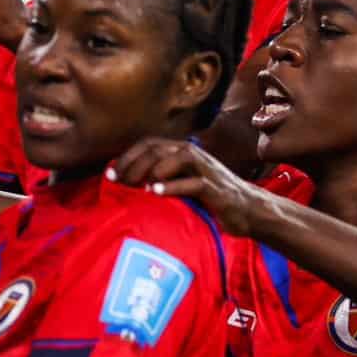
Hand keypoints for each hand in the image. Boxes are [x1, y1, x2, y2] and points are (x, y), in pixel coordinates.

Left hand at [108, 138, 273, 235]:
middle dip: (134, 164)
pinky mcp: (217, 189)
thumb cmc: (207, 199)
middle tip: (119, 182)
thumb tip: (122, 185)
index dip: (126, 157)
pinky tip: (156, 193)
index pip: (148, 145)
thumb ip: (157, 180)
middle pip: (158, 149)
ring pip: (178, 157)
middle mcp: (193, 156)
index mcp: (180, 152)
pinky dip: (174, 186)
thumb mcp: (179, 185)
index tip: (108, 176)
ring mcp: (207, 170)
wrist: (247, 211)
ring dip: (154, 169)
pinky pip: (195, 182)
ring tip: (137, 185)